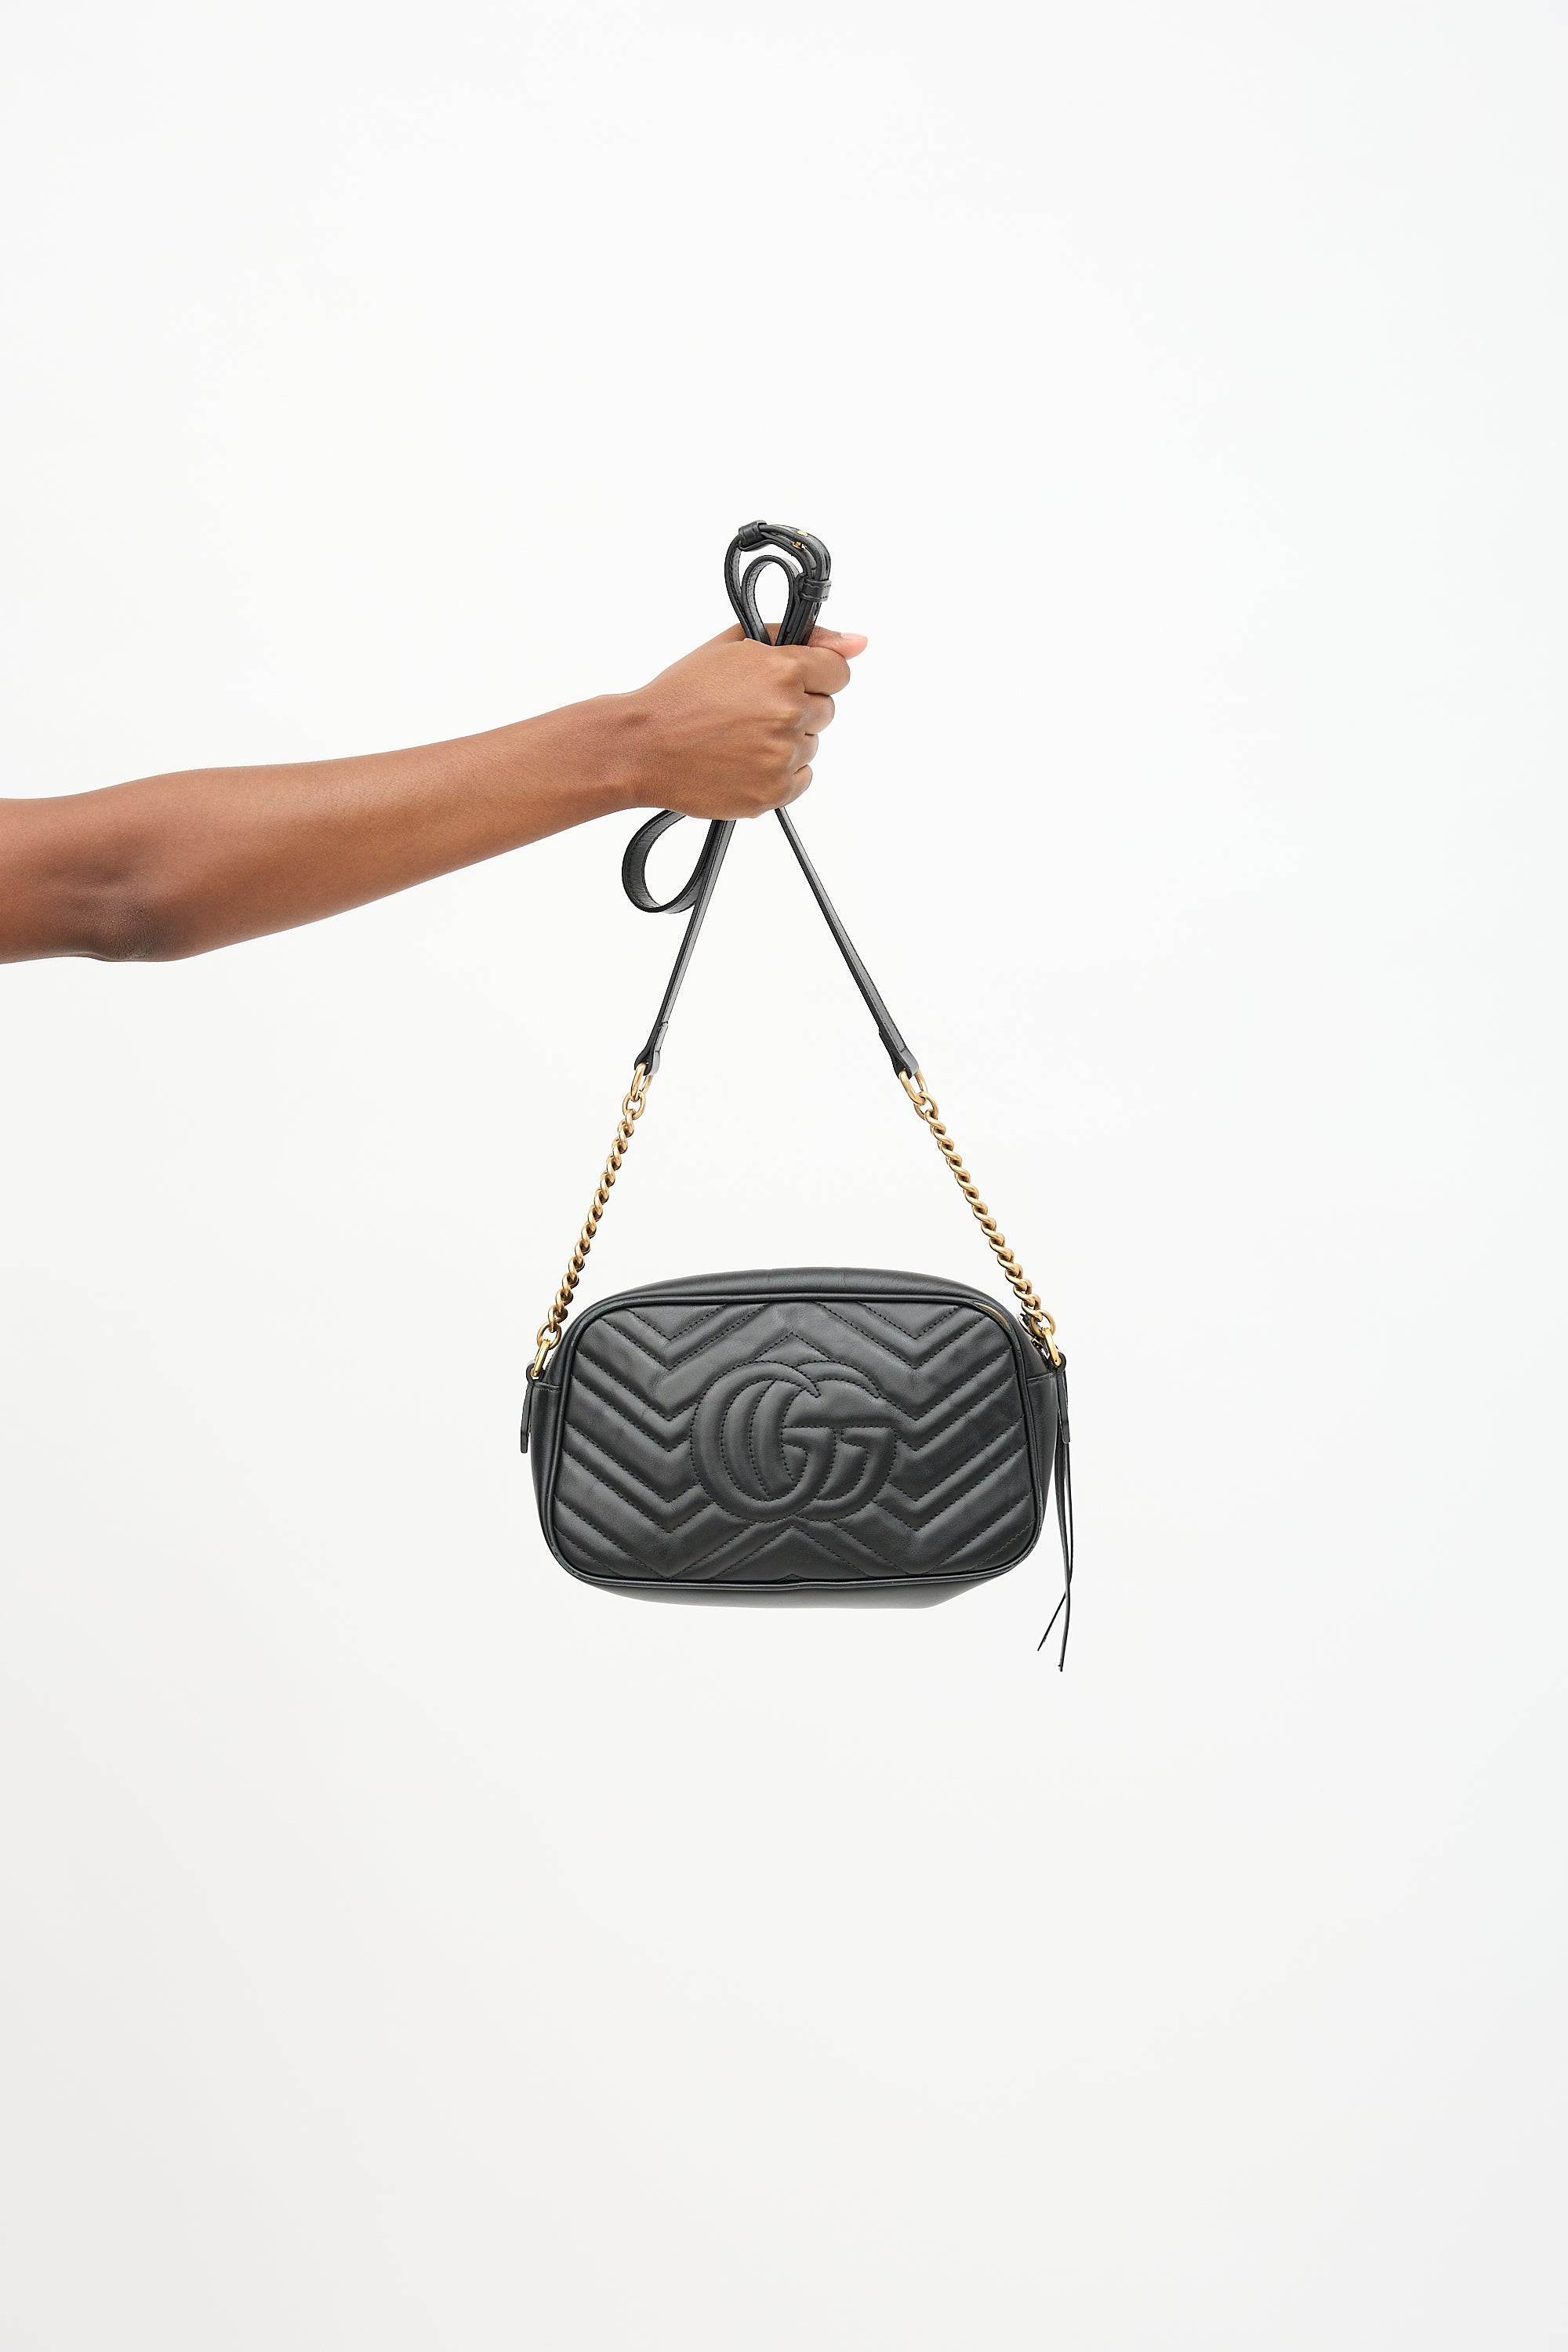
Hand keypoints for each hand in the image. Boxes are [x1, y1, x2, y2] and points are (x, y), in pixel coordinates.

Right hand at [618, 622, 867, 819]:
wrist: (643, 745)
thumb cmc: (681, 696)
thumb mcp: (734, 646)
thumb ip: (801, 638)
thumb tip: (856, 642)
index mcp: (783, 670)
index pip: (839, 671)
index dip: (817, 674)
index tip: (796, 680)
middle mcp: (788, 712)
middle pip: (825, 709)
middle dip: (796, 707)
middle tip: (751, 710)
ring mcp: (783, 755)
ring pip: (811, 745)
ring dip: (785, 740)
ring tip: (740, 737)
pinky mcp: (774, 791)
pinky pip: (801, 779)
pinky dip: (779, 772)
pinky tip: (744, 760)